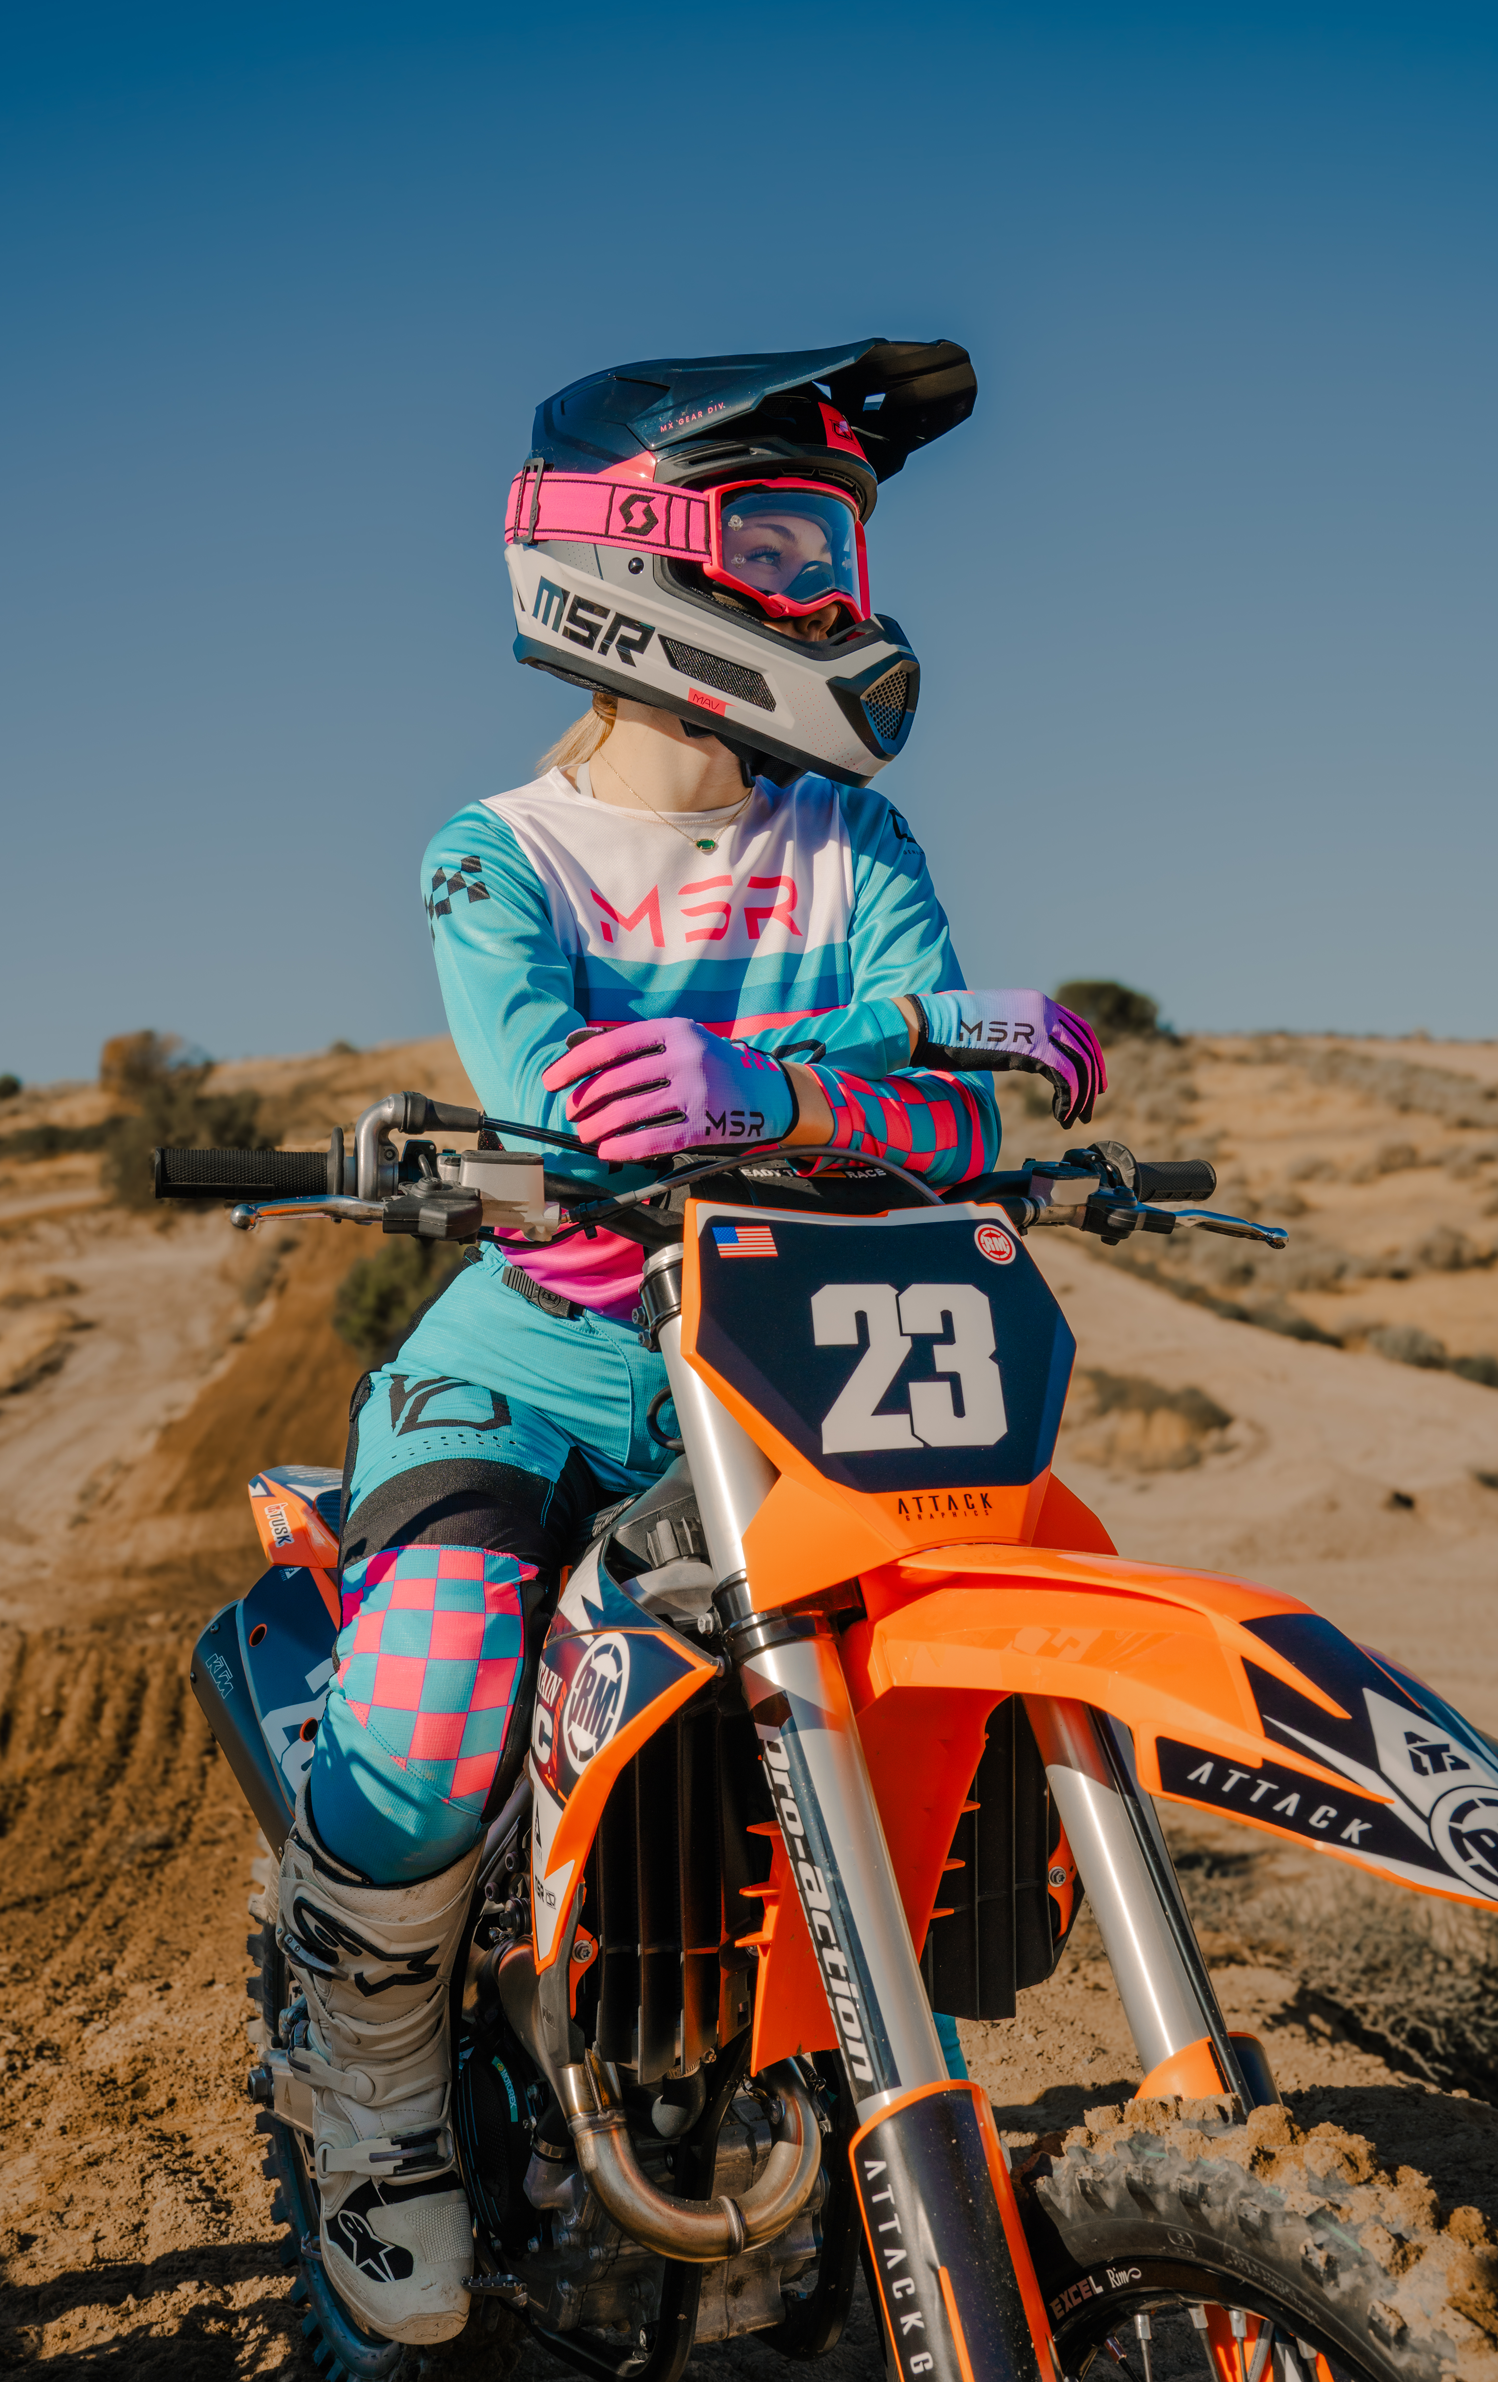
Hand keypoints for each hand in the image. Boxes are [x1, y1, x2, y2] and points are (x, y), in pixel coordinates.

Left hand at [541, 1018, 795, 1162]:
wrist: (771, 1091)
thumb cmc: (716, 1065)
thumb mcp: (684, 1040)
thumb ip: (640, 1045)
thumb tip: (581, 1051)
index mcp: (674, 1030)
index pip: (611, 1045)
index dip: (574, 1064)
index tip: (551, 1081)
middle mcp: (685, 1057)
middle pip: (615, 1082)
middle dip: (584, 1102)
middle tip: (572, 1113)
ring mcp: (698, 1091)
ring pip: (630, 1112)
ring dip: (598, 1127)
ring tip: (587, 1133)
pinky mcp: (706, 1125)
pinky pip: (654, 1140)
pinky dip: (624, 1147)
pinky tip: (608, 1150)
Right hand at [909, 991, 1106, 1128]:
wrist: (936, 1025)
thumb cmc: (955, 1029)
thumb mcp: (996, 1025)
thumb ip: (1018, 1033)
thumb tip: (1025, 1052)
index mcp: (1038, 1003)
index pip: (1080, 1030)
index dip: (1091, 1057)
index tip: (1092, 1081)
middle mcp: (1046, 1011)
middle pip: (1086, 1048)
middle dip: (1092, 1080)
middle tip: (1089, 1107)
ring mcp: (1042, 1028)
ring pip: (1080, 1065)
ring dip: (1082, 1097)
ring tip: (1075, 1118)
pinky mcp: (1034, 1049)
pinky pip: (1066, 1078)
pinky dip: (1068, 1100)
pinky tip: (1061, 1115)